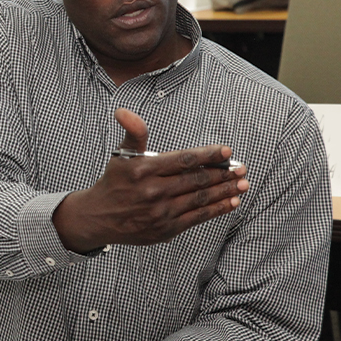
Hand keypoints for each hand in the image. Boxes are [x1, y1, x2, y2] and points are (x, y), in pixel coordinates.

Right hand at [53, 108, 247, 252]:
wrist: (98, 217)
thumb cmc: (114, 182)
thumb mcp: (121, 156)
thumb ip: (132, 133)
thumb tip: (124, 111)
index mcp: (144, 170)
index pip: (183, 160)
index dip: (208, 155)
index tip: (227, 151)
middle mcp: (153, 191)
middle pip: (196, 180)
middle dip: (223, 174)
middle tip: (242, 168)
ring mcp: (160, 212)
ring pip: (200, 199)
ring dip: (225, 191)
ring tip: (242, 184)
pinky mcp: (165, 229)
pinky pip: (197, 218)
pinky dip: (216, 209)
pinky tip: (231, 202)